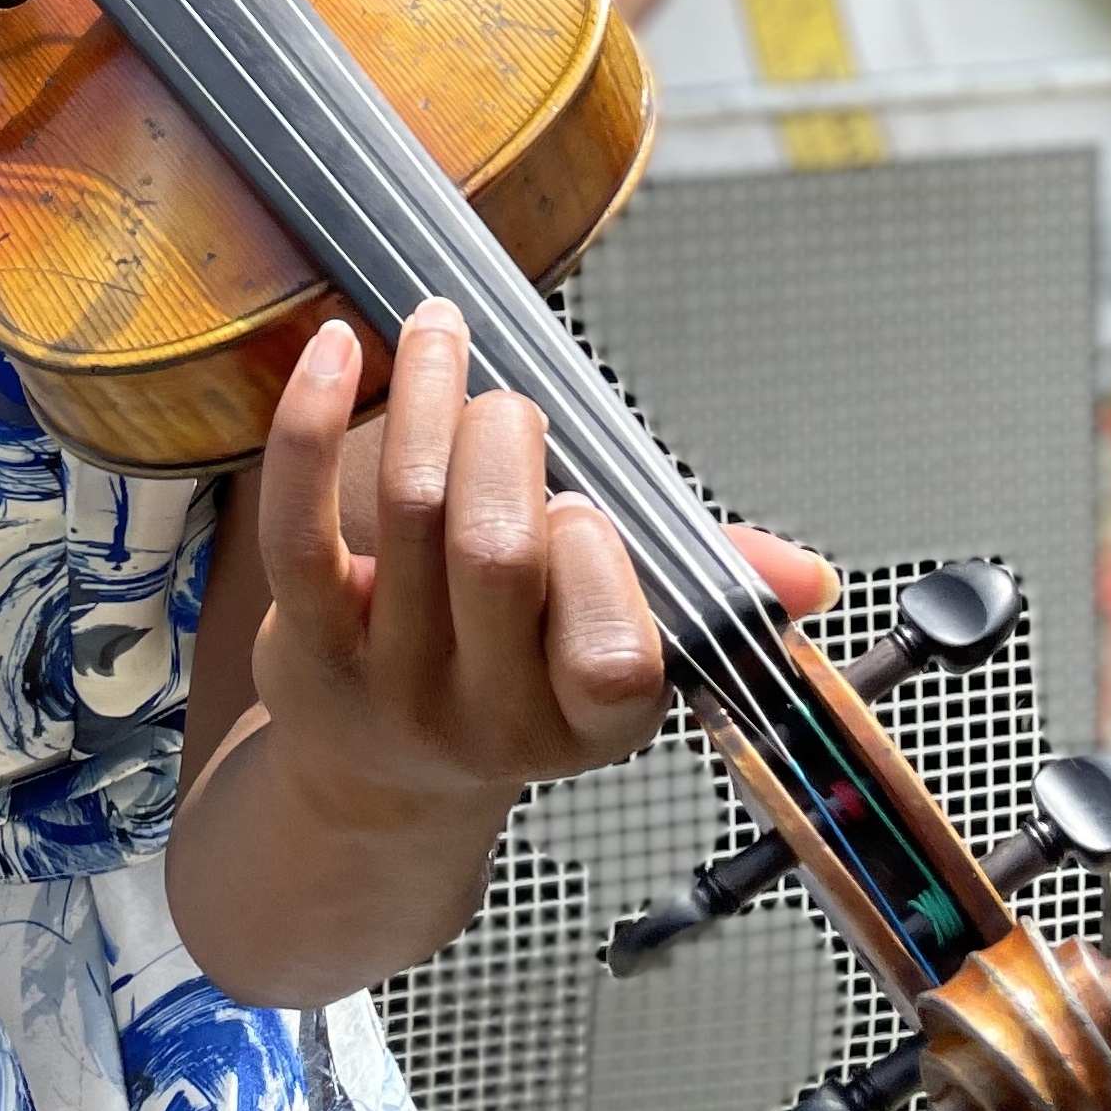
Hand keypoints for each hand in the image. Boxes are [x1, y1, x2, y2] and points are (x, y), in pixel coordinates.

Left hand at [253, 301, 831, 833]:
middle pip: (497, 551)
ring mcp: (393, 684)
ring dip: (433, 393)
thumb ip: (702, 586)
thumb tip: (808, 575)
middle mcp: (491, 717)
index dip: (598, 559)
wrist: (378, 779)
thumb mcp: (615, 646)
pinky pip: (302, 525)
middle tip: (508, 407)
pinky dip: (314, 423)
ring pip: (409, 513)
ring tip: (442, 331)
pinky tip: (341, 348)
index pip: (613, 654)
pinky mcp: (305, 643)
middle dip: (507, 439)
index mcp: (591, 720)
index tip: (584, 505)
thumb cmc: (514, 670)